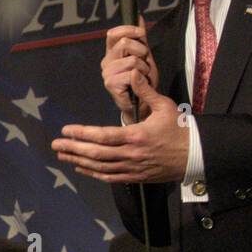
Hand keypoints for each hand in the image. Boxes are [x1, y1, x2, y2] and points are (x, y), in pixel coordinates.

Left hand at [52, 72, 189, 183]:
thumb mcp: (165, 106)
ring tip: (62, 155)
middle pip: (96, 154)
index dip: (82, 134)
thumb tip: (132, 73)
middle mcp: (131, 154)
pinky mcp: (136, 177)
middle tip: (55, 144)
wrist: (196, 154)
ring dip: (79, 161)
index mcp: (137, 135)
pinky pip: (110, 177)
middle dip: (73, 149)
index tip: (66, 130)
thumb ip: (145, 90)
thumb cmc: (180, 128)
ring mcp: (133, 168)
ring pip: (100, 167)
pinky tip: (81, 168)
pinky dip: (94, 173)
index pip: (103, 136)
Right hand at [102, 17, 157, 121]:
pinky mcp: (110, 84)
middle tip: (144, 62)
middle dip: (141, 51)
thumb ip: (140, 37)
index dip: (129, 30)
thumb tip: (138, 16)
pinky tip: (139, 84)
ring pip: (131, 60)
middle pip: (124, 43)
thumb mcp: (144, 55)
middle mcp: (107, 61)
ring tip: (143, 75)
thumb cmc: (142, 80)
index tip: (141, 33)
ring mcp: (107, 73)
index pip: (114, 33)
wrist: (143, 103)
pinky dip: (140, 78)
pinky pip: (130, 74)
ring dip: (144, 68)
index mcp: (112, 52)